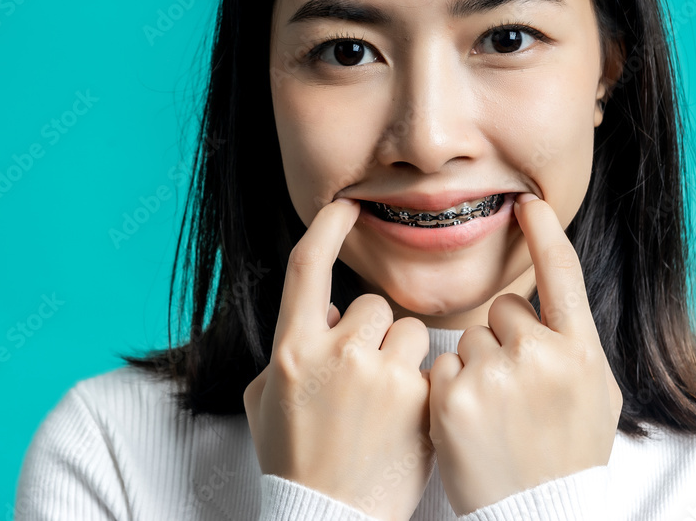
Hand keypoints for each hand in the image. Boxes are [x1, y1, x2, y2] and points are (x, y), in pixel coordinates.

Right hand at [244, 198, 434, 520]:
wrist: (328, 518)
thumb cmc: (294, 461)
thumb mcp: (265, 400)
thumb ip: (289, 350)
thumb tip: (324, 317)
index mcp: (291, 348)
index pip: (307, 266)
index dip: (327, 227)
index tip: (346, 206)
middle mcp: (334, 352)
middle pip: (369, 307)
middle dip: (371, 334)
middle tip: (364, 380)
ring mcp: (378, 374)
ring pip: (407, 332)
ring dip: (400, 358)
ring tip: (384, 407)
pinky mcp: (418, 398)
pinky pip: (430, 367)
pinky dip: (422, 386)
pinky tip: (404, 421)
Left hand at [427, 193, 622, 513]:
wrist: (535, 515)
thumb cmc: (564, 456)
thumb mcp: (593, 397)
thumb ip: (571, 346)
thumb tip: (544, 305)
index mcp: (582, 355)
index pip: (562, 275)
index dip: (544, 233)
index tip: (527, 201)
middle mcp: (541, 358)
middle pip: (502, 310)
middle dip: (502, 339)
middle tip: (514, 390)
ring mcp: (494, 376)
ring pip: (468, 338)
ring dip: (474, 365)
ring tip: (493, 413)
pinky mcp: (452, 397)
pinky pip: (440, 365)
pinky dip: (447, 387)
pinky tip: (466, 421)